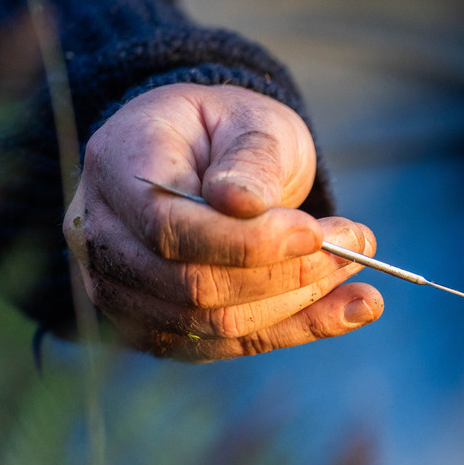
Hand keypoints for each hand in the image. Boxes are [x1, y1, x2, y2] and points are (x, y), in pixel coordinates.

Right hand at [61, 83, 382, 360]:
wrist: (209, 158)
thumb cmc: (230, 130)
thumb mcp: (250, 120)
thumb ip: (250, 159)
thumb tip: (242, 203)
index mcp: (117, 167)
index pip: (169, 227)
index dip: (245, 241)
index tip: (315, 232)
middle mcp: (101, 235)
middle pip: (192, 285)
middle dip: (286, 274)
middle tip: (357, 245)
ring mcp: (122, 289)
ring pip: (214, 324)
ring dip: (301, 305)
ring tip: (362, 275)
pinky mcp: (160, 326)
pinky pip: (230, 344)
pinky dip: (299, 329)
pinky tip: (355, 308)